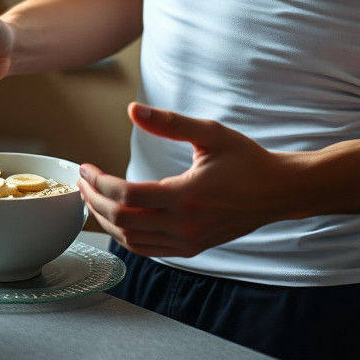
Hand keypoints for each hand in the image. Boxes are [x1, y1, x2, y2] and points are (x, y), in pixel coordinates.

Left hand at [78, 102, 287, 256]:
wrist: (278, 191)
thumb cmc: (246, 160)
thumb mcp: (210, 133)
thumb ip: (169, 123)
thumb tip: (133, 109)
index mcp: (187, 196)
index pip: (128, 196)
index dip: (100, 183)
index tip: (86, 168)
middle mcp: (185, 225)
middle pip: (124, 220)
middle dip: (95, 201)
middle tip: (81, 182)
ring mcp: (189, 241)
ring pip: (133, 240)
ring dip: (106, 220)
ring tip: (92, 198)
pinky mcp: (192, 247)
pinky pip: (149, 249)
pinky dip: (126, 236)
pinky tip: (117, 219)